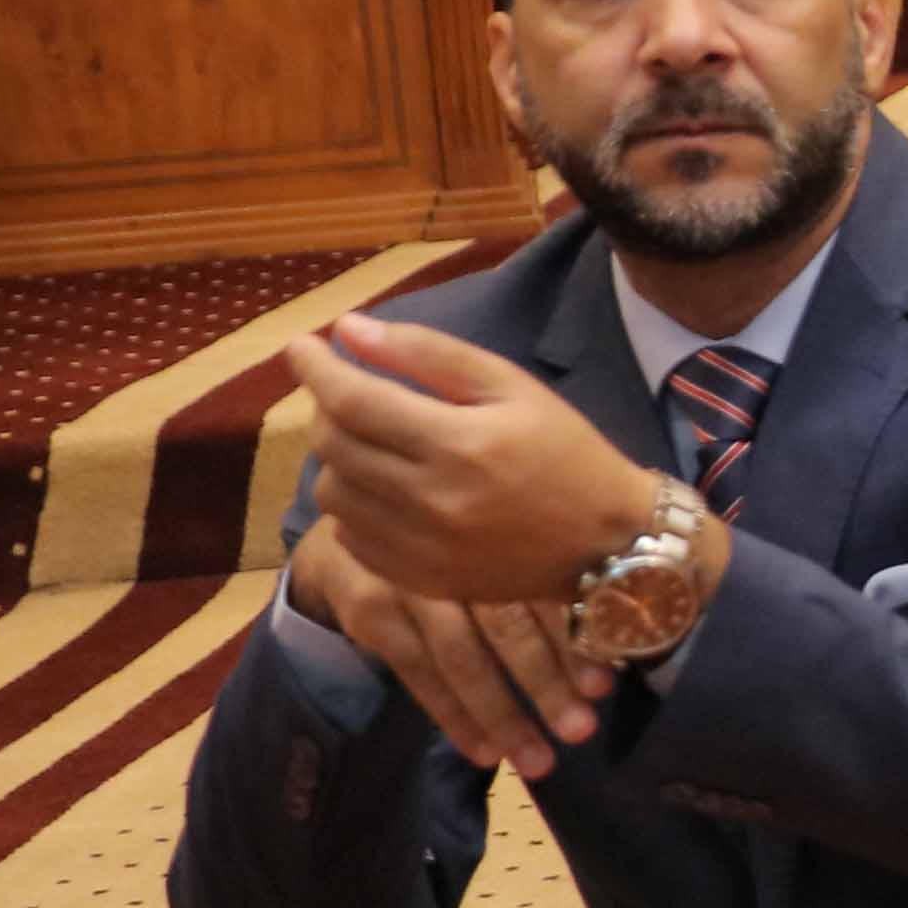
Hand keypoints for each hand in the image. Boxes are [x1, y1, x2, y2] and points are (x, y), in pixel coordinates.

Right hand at [286, 509, 604, 779]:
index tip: (605, 686)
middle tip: (579, 731)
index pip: (547, 586)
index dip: (576, 637)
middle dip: (546, 682)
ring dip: (503, 713)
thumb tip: (617, 640)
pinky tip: (485, 752)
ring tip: (538, 761)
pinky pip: (417, 672)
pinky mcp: (371, 610)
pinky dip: (453, 716)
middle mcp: (455, 550)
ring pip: (462, 655)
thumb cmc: (456, 545)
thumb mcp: (502, 541)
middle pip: (507, 623)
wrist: (352, 534)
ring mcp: (407, 578)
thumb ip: (547, 575)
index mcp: (503, 528)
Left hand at [294, 311, 679, 607]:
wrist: (607, 542)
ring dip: (338, 459)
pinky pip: (349, 535)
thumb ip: (429, 353)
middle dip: (329, 408)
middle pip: (334, 444)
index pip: (353, 399)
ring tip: (374, 445)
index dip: (316, 368)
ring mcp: (418, 546)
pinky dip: (354, 505)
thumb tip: (349, 329)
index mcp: (458, 442)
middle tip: (353, 394)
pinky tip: (387, 491)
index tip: (301, 345)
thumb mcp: (512, 386)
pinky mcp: (416, 578)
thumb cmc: (565, 452)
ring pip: (332, 492)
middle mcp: (430, 498)